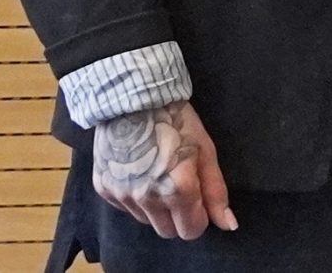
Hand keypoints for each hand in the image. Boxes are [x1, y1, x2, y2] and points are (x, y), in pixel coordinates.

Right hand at [92, 99, 236, 238]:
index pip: (191, 230)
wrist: (133, 99)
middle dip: (179, 217)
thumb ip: (215, 191)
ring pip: (147, 221)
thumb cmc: (177, 121)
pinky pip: (126, 208)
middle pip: (168, 231)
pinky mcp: (103, 189)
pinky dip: (136, 197)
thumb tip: (228, 224)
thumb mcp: (205, 151)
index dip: (200, 217)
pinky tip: (140, 171)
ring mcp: (122, 196)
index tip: (199, 199)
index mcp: (177, 189)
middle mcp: (147, 199)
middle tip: (181, 188)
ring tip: (159, 174)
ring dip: (157, 208)